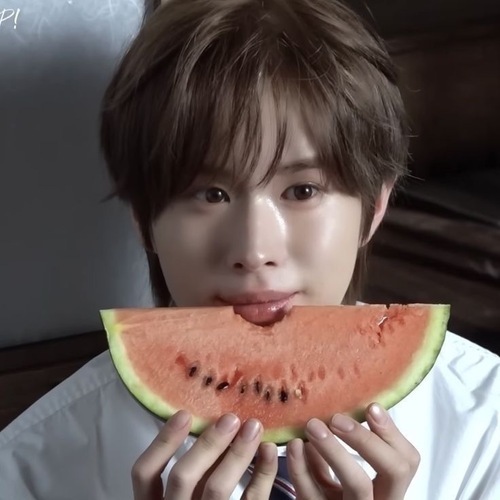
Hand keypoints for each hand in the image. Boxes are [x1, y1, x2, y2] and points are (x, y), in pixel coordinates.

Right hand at [131, 410, 277, 498]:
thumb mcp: (185, 495)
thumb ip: (190, 473)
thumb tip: (209, 425)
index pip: (145, 474)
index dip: (162, 442)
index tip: (184, 414)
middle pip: (183, 478)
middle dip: (207, 444)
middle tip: (230, 419)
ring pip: (216, 489)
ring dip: (237, 454)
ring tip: (253, 428)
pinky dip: (262, 474)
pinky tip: (268, 451)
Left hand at [286, 403, 419, 499]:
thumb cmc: (331, 493)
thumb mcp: (345, 474)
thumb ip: (347, 448)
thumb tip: (338, 407)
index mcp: (386, 489)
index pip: (406, 461)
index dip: (392, 433)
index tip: (371, 406)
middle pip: (392, 472)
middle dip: (367, 439)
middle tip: (337, 418)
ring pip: (357, 483)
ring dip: (335, 449)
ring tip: (312, 425)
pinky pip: (312, 492)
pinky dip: (302, 466)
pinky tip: (294, 445)